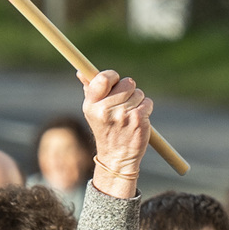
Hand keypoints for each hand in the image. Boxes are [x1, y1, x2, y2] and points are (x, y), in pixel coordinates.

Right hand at [82, 69, 155, 199]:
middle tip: (123, 103)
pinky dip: (146, 108)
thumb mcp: (93, 111)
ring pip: (139, 93)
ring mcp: (123, 115)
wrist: (117, 157)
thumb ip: (89, 89)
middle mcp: (105, 110)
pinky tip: (137, 119)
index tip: (115, 82)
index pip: (104, 78)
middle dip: (128, 90)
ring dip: (137, 101)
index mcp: (92, 105)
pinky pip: (147, 102)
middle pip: (127, 83)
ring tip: (129, 115)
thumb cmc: (106, 130)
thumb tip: (81, 72)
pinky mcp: (138, 120)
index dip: (113, 76)